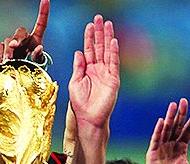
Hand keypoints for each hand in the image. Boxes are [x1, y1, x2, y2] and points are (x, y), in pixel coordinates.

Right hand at [0, 0, 48, 64]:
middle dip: (17, 38)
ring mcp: (12, 43)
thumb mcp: (38, 65)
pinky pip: (0, 47)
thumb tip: (38, 48)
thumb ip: (39, 57)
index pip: (41, 24)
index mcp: (35, 40)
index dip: (44, 11)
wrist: (16, 77)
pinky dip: (1, 55)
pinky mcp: (2, 49)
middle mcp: (24, 39)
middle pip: (20, 31)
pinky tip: (2, 63)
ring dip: (9, 52)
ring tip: (9, 62)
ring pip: (8, 41)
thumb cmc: (30, 70)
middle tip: (14, 46)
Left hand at [68, 15, 119, 129]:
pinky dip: (113, 52)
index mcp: (87, 69)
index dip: (89, 37)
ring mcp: (106, 73)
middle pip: (99, 47)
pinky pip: (113, 63)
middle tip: (99, 18)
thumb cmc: (80, 103)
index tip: (89, 25)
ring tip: (107, 24)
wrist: (88, 118)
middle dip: (99, 33)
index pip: (89, 49)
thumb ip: (78, 67)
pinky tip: (113, 41)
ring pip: (107, 51)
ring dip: (107, 38)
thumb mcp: (75, 83)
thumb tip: (79, 52)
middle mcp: (98, 69)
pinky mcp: (113, 79)